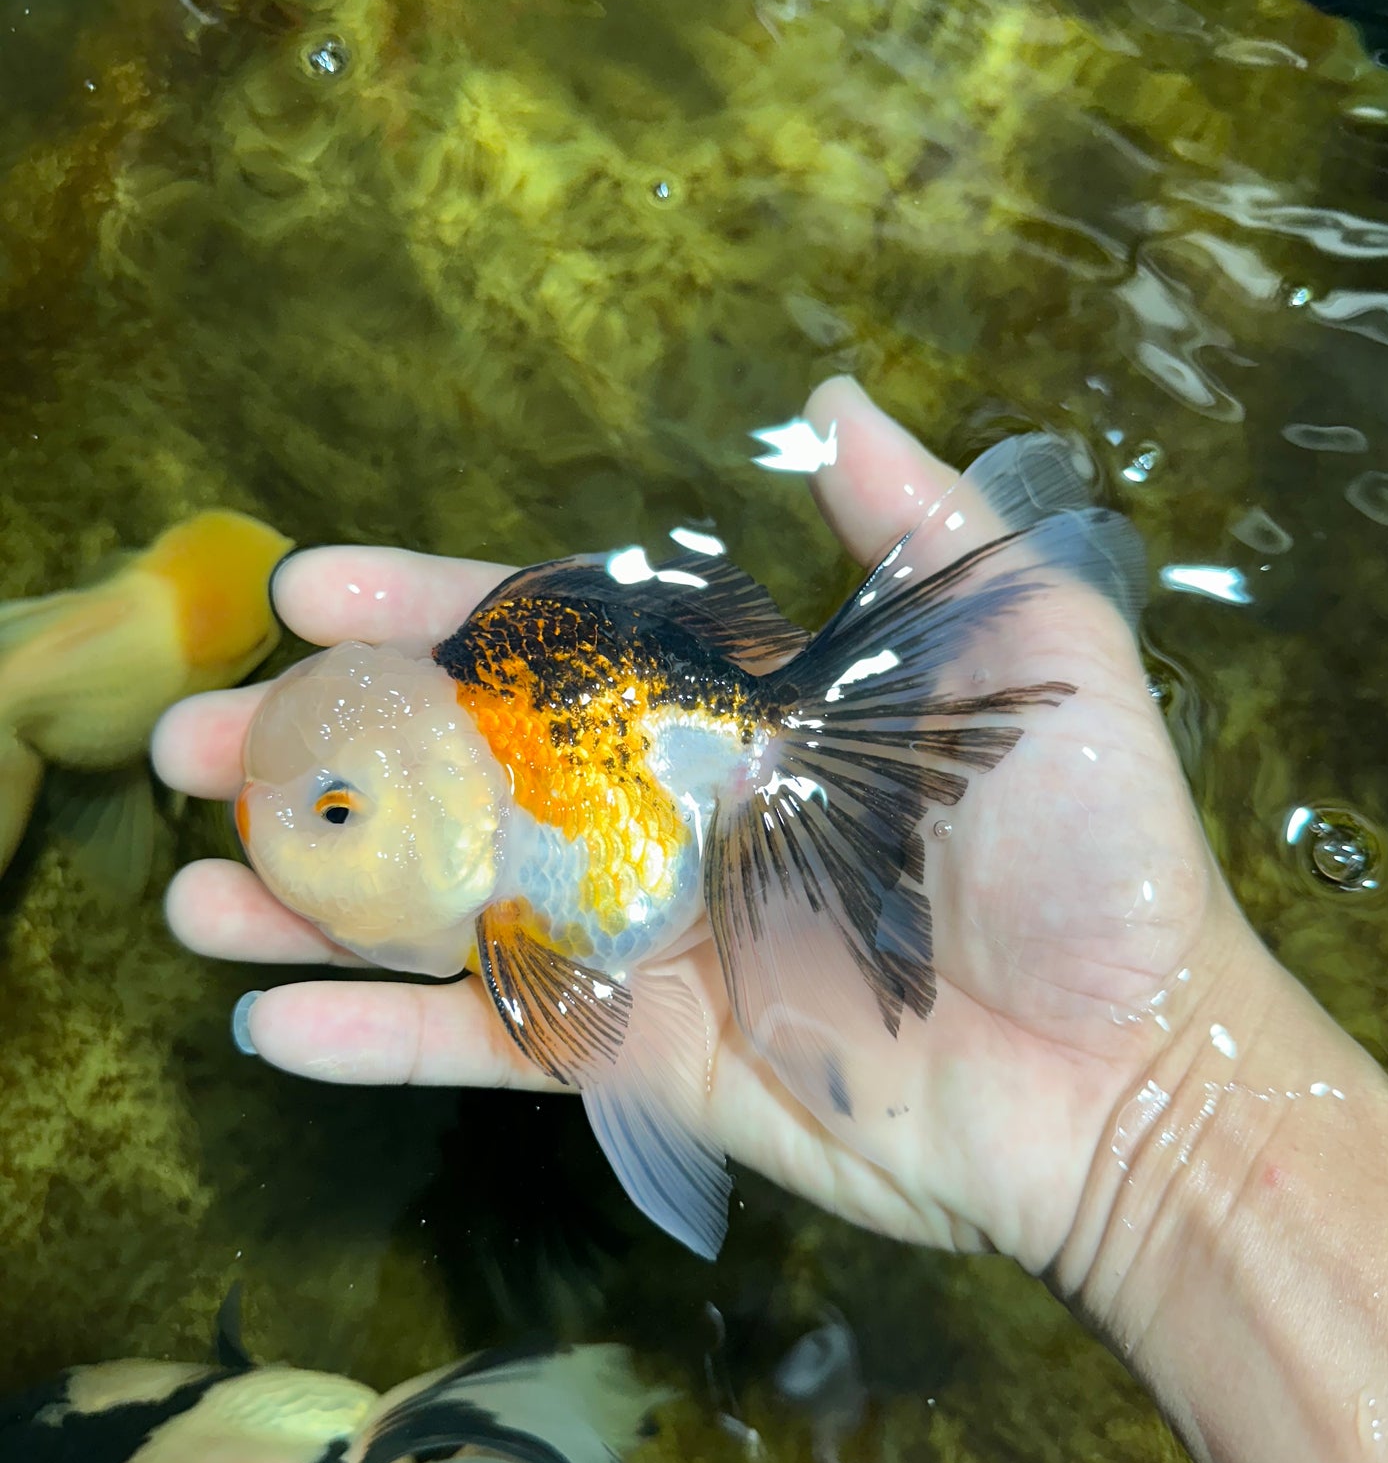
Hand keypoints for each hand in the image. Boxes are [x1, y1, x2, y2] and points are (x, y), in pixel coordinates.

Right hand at [155, 378, 1248, 1271]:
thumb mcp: (1028, 644)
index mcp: (732, 719)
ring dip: (313, 900)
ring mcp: (646, 951)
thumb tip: (829, 395)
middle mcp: (668, 824)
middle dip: (322, 754)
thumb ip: (915, 527)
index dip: (429, 611)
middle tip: (179, 743)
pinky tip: (268, 1022)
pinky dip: (381, 1041)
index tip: (309, 590)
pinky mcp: (646, 1067)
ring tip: (188, 885)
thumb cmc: (1089, 849)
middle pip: (459, 776)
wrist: (1132, 1066)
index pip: (549, 647)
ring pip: (448, 914)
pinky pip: (492, 1049)